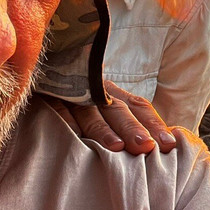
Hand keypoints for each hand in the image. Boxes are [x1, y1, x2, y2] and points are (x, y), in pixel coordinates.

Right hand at [48, 81, 177, 154]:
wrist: (40, 62)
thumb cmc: (73, 95)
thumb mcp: (99, 102)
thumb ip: (122, 119)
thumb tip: (154, 145)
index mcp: (110, 92)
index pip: (138, 106)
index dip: (154, 124)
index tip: (170, 145)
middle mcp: (94, 89)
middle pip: (117, 109)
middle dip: (133, 128)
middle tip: (147, 147)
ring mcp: (69, 91)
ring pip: (89, 111)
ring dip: (103, 129)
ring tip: (117, 147)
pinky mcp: (46, 94)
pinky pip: (57, 109)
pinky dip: (66, 122)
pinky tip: (76, 138)